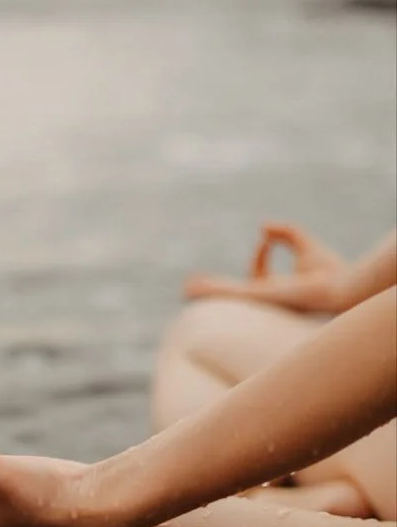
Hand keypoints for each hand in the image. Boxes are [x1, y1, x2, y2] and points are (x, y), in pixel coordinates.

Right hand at [184, 223, 346, 312]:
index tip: (268, 238)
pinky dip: (213, 292)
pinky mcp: (259, 295)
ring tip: (186, 290)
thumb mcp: (305, 244)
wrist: (341, 287)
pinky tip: (196, 290)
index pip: (259, 271)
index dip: (262, 250)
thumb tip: (264, 227)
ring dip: (207, 293)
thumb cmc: (332, 272)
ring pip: (228, 296)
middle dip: (214, 289)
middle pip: (234, 294)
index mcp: (279, 289)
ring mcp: (261, 299)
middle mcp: (268, 298)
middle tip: (192, 287)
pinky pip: (231, 294)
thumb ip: (286, 233)